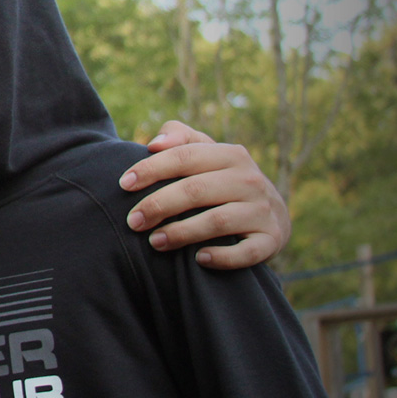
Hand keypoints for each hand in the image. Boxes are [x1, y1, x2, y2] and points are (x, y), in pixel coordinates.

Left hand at [119, 120, 289, 268]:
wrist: (274, 213)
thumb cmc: (222, 179)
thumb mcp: (207, 152)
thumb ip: (180, 138)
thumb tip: (154, 144)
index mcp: (230, 155)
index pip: (184, 157)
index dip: (151, 169)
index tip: (124, 184)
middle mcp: (249, 180)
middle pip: (196, 190)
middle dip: (158, 205)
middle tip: (133, 222)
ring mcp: (263, 210)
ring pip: (217, 221)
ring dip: (181, 233)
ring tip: (154, 242)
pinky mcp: (272, 239)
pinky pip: (247, 252)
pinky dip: (223, 257)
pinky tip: (199, 259)